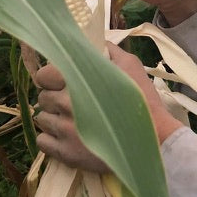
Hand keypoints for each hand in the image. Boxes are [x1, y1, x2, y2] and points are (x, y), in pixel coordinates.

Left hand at [34, 47, 182, 171]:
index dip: (51, 78)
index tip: (63, 83)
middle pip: (43, 98)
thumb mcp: (130, 65)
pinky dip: (52, 140)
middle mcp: (66, 104)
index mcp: (78, 79)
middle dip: (55, 99)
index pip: (44, 75)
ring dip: (54, 119)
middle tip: (73, 104)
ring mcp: (64, 130)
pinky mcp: (66, 153)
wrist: (155, 140)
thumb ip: (107, 51)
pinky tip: (68, 138)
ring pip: (42, 120)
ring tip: (74, 122)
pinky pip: (42, 142)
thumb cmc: (142, 100)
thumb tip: (92, 42)